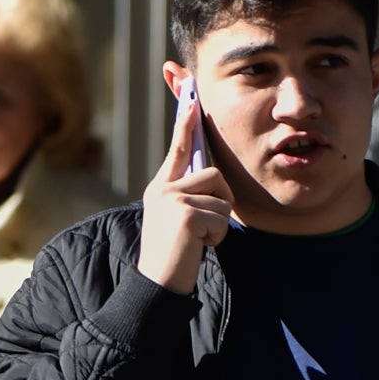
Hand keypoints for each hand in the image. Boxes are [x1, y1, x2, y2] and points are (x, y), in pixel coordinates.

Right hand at [137, 100, 232, 292]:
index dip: (185, 123)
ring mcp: (171, 200)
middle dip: (221, 201)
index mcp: (161, 187)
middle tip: (205, 227)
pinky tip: (197, 247)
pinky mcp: (184, 214)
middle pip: (214, 174)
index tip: (191, 96)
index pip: (177, 149)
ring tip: (197, 239)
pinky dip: (216, 237)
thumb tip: (212, 180)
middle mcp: (162, 188)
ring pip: (221, 197)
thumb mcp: (178, 218)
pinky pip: (220, 217)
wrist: (157, 282)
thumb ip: (190, 196)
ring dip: (219, 222)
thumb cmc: (173, 254)